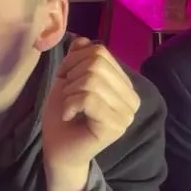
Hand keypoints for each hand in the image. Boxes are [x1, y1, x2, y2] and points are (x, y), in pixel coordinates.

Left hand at [41, 37, 139, 174]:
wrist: (58, 150)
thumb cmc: (64, 116)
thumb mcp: (68, 80)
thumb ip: (78, 59)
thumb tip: (83, 39)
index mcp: (124, 85)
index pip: (101, 52)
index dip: (74, 60)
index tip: (65, 79)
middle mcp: (132, 99)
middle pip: (96, 64)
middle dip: (71, 75)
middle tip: (66, 95)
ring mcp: (126, 114)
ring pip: (92, 80)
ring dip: (70, 92)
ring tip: (69, 107)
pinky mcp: (115, 127)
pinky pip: (89, 99)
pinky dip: (71, 104)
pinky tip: (69, 115)